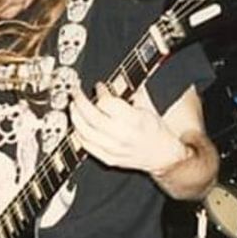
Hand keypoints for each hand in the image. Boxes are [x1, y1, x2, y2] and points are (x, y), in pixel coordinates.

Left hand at [69, 83, 186, 173]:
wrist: (163, 156)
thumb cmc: (157, 132)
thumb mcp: (148, 107)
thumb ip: (133, 91)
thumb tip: (119, 79)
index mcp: (134, 120)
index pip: (107, 104)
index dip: (100, 92)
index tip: (99, 87)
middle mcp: (123, 135)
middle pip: (92, 117)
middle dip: (80, 101)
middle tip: (76, 92)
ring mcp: (114, 149)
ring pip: (85, 132)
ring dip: (75, 117)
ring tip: (73, 106)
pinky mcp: (109, 159)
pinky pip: (87, 147)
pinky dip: (79, 134)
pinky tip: (78, 126)